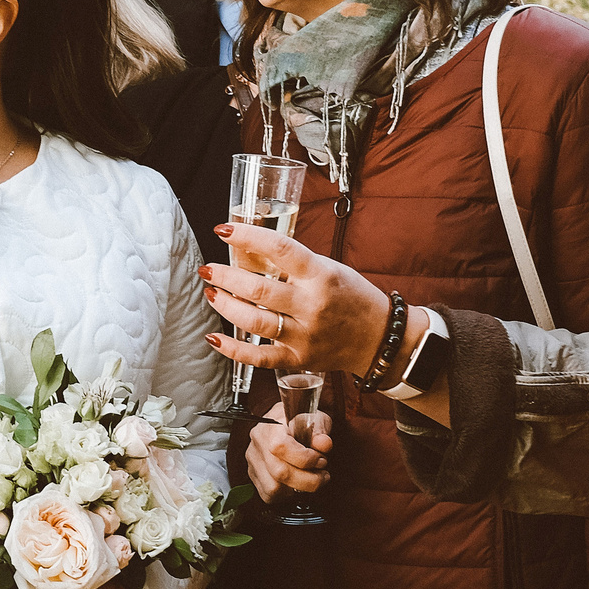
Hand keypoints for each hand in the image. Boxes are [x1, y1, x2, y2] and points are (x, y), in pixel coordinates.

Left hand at [201, 224, 393, 375]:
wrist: (380, 338)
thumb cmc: (353, 297)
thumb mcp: (329, 268)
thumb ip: (292, 263)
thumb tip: (247, 249)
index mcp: (321, 275)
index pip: (279, 248)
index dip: (247, 236)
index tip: (223, 230)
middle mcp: (312, 305)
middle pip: (258, 288)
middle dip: (225, 276)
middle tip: (208, 269)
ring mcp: (304, 335)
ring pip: (254, 321)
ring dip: (225, 305)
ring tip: (211, 293)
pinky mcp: (298, 359)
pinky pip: (259, 357)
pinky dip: (232, 349)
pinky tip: (214, 338)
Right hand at [245, 403, 332, 504]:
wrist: (286, 422)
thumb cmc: (300, 419)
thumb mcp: (316, 418)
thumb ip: (320, 431)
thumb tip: (323, 444)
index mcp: (271, 426)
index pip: (281, 447)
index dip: (305, 459)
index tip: (320, 459)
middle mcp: (258, 444)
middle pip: (279, 472)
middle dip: (309, 479)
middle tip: (322, 474)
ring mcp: (254, 461)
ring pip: (273, 488)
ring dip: (298, 488)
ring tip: (311, 479)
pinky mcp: (254, 474)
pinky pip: (268, 494)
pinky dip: (286, 494)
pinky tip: (296, 483)